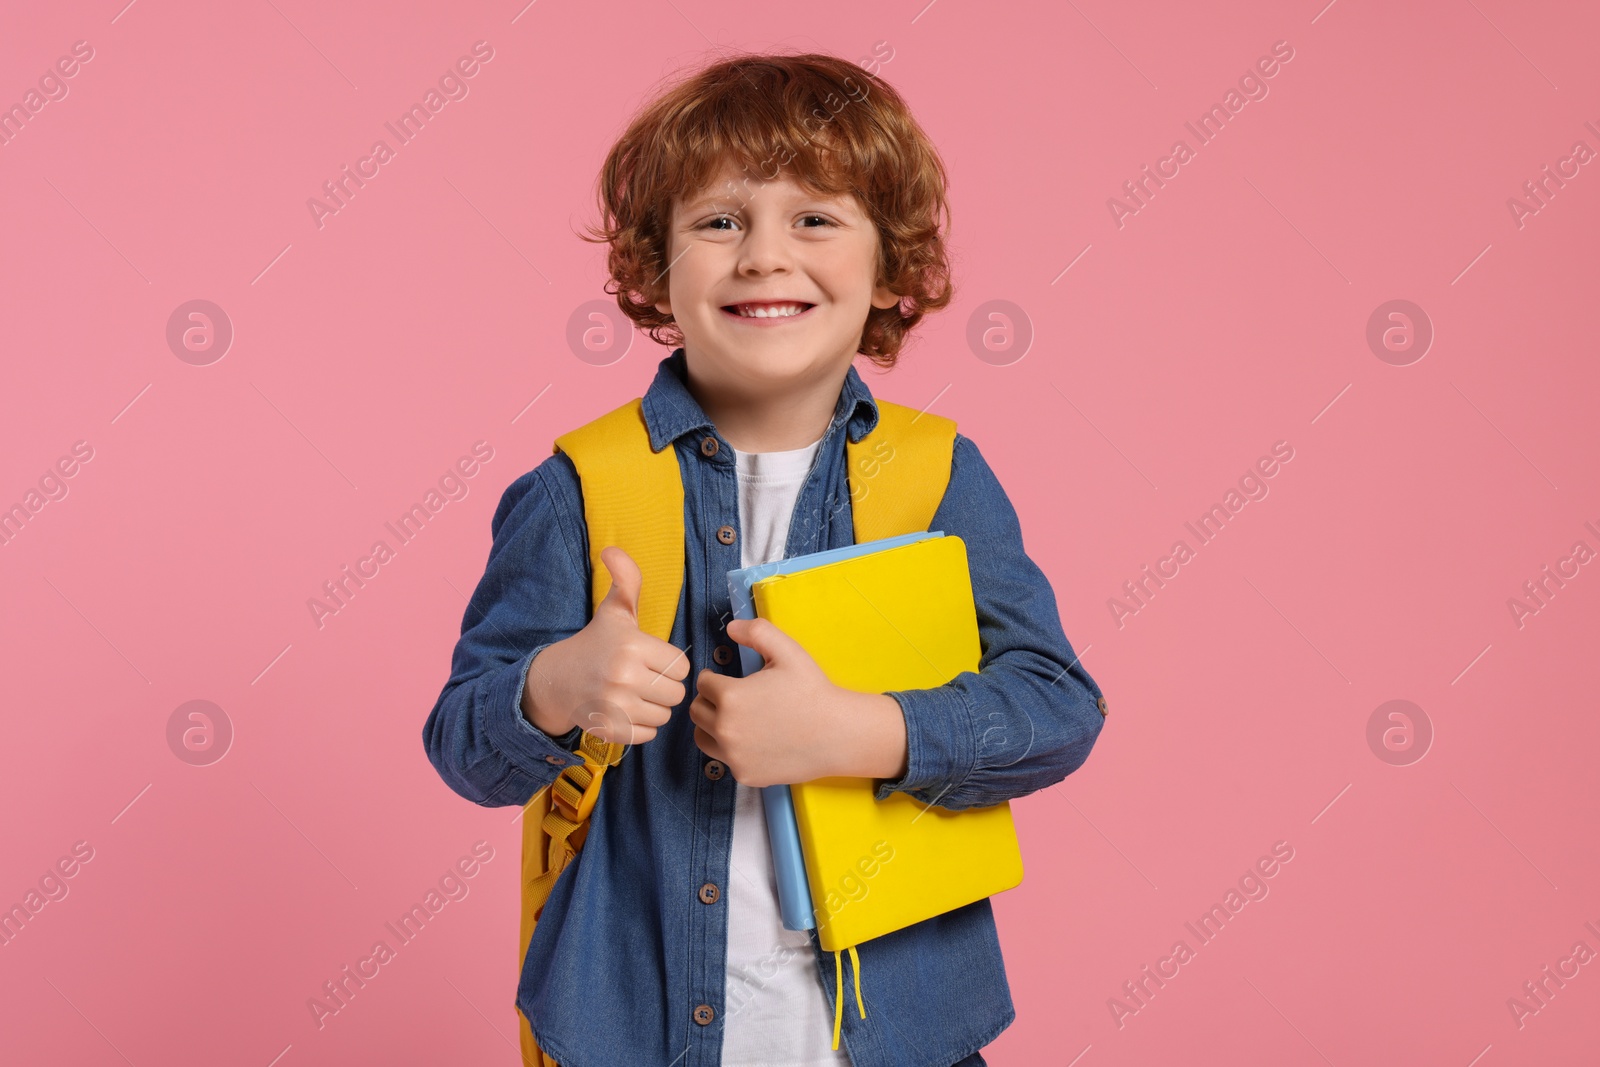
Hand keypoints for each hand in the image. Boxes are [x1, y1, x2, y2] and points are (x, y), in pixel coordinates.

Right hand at [521, 546, 689, 745]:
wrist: (556, 681)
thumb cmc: (595, 644)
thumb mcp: (614, 611)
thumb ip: (626, 579)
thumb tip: (612, 549)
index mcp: (632, 646)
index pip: (680, 666)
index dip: (669, 664)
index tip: (651, 660)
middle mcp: (624, 677)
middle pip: (676, 694)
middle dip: (664, 688)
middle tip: (644, 679)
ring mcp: (615, 707)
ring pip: (664, 716)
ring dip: (654, 708)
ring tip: (635, 695)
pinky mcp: (610, 730)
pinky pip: (648, 735)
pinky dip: (641, 728)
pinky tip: (626, 712)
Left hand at [689, 617, 908, 787]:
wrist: (837, 734)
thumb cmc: (812, 691)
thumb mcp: (787, 651)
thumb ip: (756, 632)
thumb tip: (730, 627)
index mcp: (730, 697)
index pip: (703, 683)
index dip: (715, 678)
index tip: (727, 679)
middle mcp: (724, 729)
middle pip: (696, 710)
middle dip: (709, 700)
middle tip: (730, 698)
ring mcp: (733, 756)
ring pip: (702, 737)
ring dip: (711, 725)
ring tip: (734, 718)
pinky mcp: (744, 774)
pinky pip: (723, 759)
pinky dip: (731, 749)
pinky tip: (752, 740)